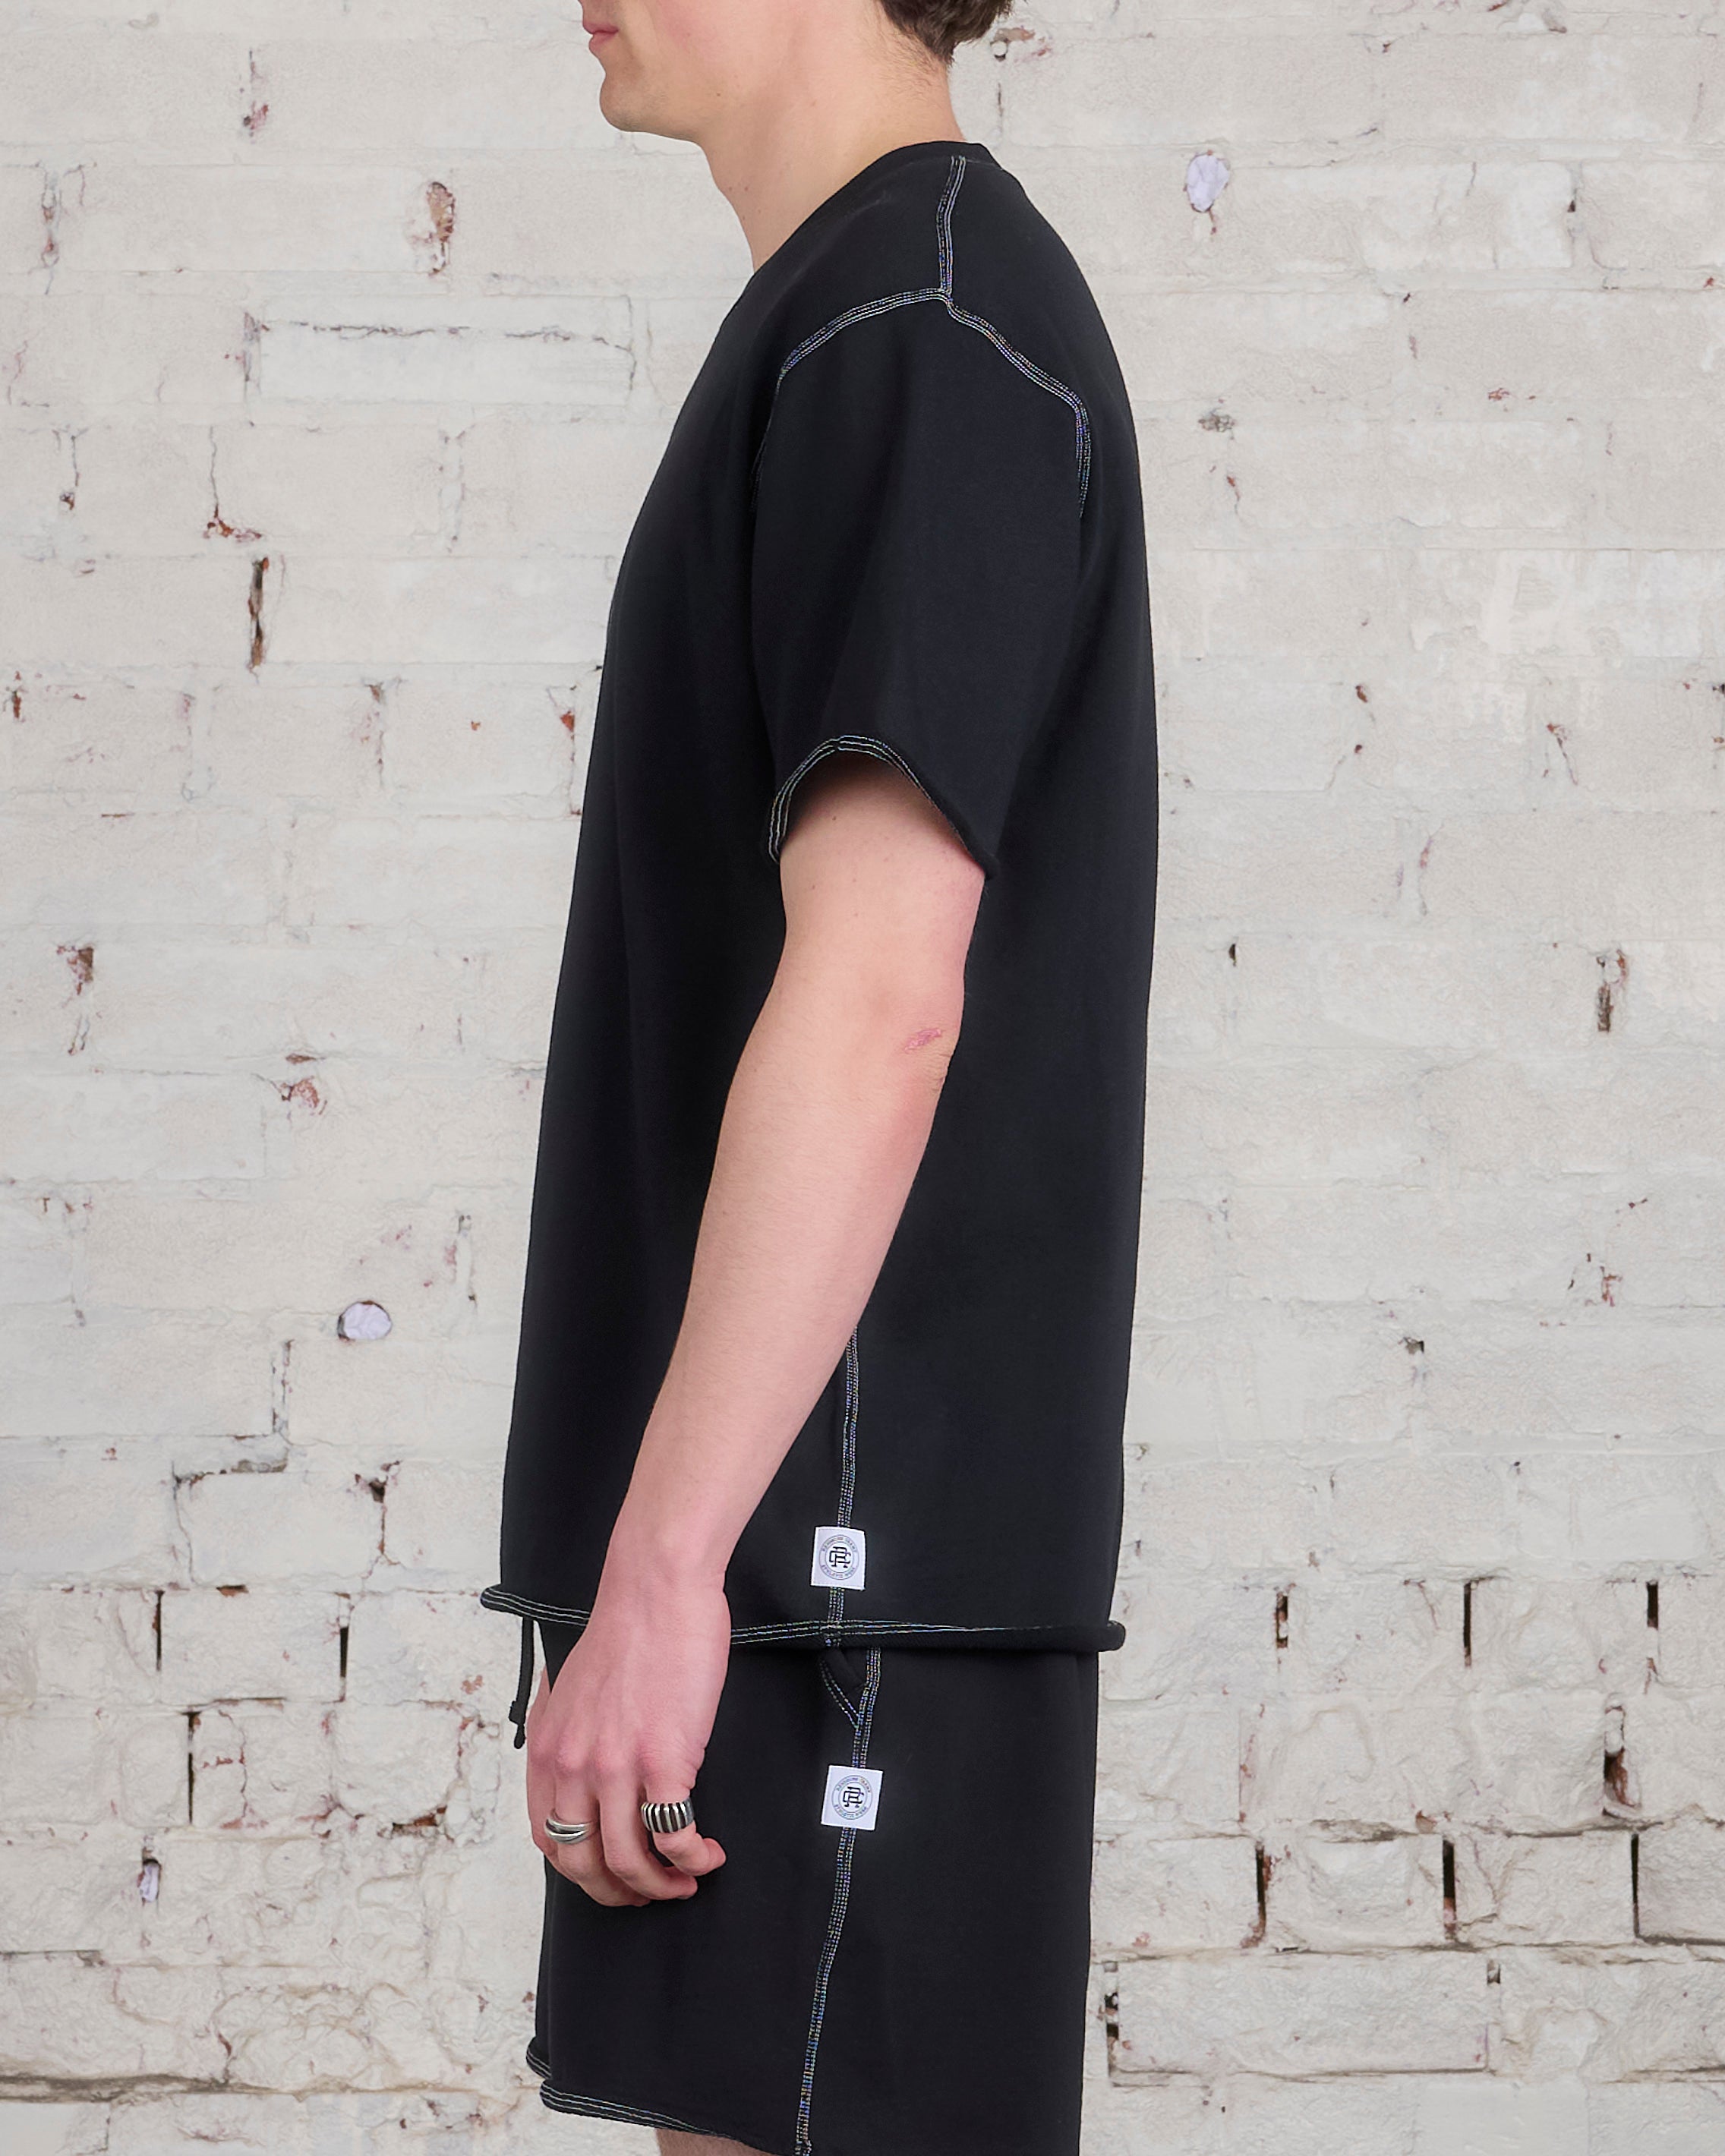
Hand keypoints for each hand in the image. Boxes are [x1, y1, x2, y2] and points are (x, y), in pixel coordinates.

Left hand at [524, 1567, 730, 1905]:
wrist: (657, 1590)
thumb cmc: (628, 1630)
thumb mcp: (574, 1690)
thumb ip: (572, 1734)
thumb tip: (583, 1772)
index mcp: (550, 1749)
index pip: (549, 1839)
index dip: (580, 1872)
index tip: (609, 1877)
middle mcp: (574, 1766)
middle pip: (584, 1863)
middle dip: (618, 1892)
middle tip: (647, 1894)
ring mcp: (617, 1767)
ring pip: (629, 1860)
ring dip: (660, 1885)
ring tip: (685, 1881)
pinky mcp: (664, 1761)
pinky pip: (674, 1834)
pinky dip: (692, 1858)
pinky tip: (707, 1854)